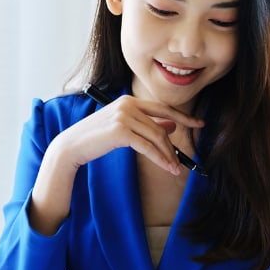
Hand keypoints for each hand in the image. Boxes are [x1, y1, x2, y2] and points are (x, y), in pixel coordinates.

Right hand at [53, 94, 202, 176]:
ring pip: (156, 137)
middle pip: (161, 125)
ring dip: (168, 155)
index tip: (198, 123)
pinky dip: (160, 158)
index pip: (162, 108)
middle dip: (174, 145)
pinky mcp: (120, 131)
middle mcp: (127, 104)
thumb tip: (171, 125)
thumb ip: (146, 124)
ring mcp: (124, 116)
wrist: (72, 146)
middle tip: (182, 161)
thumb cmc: (96, 138)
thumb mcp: (123, 127)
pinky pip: (147, 147)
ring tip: (174, 168)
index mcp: (128, 101)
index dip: (183, 116)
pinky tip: (167, 167)